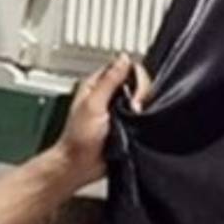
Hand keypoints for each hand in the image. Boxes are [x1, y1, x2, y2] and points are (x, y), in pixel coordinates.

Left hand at [50, 54, 151, 187]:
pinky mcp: (127, 125)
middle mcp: (110, 95)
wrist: (80, 166)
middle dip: (141, 96)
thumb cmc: (78, 138)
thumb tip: (123, 58)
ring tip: (133, 123)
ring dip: (142, 110)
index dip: (135, 78)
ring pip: (142, 100)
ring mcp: (119, 110)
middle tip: (133, 110)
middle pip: (138, 83)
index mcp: (98, 84)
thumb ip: (110, 80)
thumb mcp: (93, 104)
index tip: (134, 95)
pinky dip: (144, 121)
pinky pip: (143, 117)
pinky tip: (137, 128)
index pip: (126, 68)